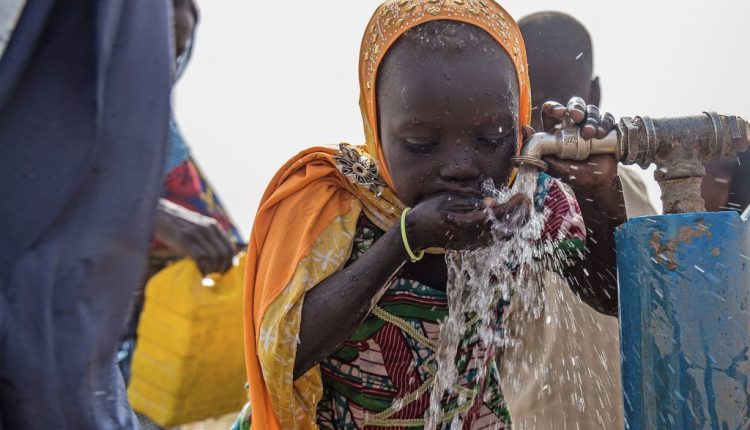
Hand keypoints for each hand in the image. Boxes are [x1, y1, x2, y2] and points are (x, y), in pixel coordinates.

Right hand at [154, 199, 235, 274]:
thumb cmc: (176, 224)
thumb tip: (217, 256)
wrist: (158, 214)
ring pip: (214, 256)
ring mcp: (197, 234)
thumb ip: (208, 236)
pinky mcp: (185, 240)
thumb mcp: (197, 225)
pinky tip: (199, 273)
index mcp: (212, 225)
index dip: (229, 262)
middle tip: (215, 276)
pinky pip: (201, 257)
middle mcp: (207, 228)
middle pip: (224, 253)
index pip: (229, 247)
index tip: (224, 271)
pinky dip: (202, 268)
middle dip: (222, 268)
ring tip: (206, 275)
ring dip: (212, 270)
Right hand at [405, 192, 530, 251]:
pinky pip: (496, 239)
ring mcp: (475, 243)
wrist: (416, 232)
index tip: (523, 196)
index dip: (516, 206)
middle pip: (508, 229)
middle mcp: (476, 237)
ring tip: (521, 209)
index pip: (502, 215)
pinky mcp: (473, 246)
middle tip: (526, 201)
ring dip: (516, 223)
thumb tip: (493, 202)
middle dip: (521, 215)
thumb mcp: (449, 199)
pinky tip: (508, 219)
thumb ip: (472, 201)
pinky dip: (507, 229)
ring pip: (504, 237)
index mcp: (471, 223)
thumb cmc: (430, 211)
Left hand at [538, 97, 618, 188]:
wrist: (597, 183)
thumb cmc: (574, 174)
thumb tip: (525, 129)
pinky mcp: (605, 128)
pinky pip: (607, 118)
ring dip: (591, 119)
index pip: (553, 110)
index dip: (555, 107)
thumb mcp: (555, 166)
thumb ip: (540, 150)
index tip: (560, 112)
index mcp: (557, 129)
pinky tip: (600, 134)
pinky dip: (604, 123)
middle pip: (574, 104)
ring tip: (590, 134)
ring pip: (591, 110)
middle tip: (577, 116)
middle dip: (576, 107)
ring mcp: (590, 124)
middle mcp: (574, 124)